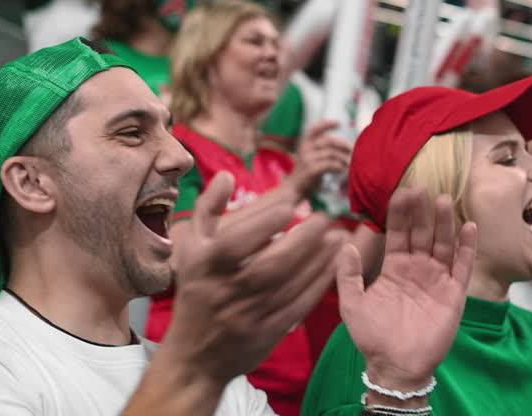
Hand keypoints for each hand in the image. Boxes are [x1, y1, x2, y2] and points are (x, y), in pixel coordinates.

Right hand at [164, 171, 343, 385]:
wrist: (195, 355)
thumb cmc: (198, 289)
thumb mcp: (193, 248)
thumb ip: (208, 209)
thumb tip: (228, 176)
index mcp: (206, 266)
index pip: (235, 244)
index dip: (262, 225)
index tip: (291, 205)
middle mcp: (227, 292)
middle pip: (270, 266)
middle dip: (302, 241)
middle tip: (326, 218)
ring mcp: (249, 315)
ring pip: (289, 286)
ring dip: (318, 260)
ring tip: (338, 236)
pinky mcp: (268, 333)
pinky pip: (299, 306)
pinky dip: (319, 285)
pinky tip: (335, 265)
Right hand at [287, 120, 351, 195]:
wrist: (295, 187)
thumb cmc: (308, 171)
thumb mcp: (311, 155)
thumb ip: (323, 148)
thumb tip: (345, 144)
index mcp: (305, 142)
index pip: (315, 128)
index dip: (327, 124)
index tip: (339, 123)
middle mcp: (305, 148)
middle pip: (329, 140)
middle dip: (343, 144)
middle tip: (351, 150)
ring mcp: (307, 159)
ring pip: (331, 153)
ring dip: (343, 158)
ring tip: (346, 163)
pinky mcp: (311, 170)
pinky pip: (330, 164)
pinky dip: (338, 166)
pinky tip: (340, 170)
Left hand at [337, 186, 475, 394]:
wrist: (395, 366)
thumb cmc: (372, 337)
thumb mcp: (352, 304)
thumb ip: (348, 274)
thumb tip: (345, 244)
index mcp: (394, 267)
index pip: (398, 232)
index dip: (400, 212)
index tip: (401, 190)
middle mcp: (417, 268)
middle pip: (421, 232)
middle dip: (421, 210)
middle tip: (422, 185)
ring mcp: (437, 279)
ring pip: (443, 243)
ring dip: (444, 222)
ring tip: (444, 199)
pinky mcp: (453, 294)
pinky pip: (462, 266)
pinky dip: (467, 247)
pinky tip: (470, 226)